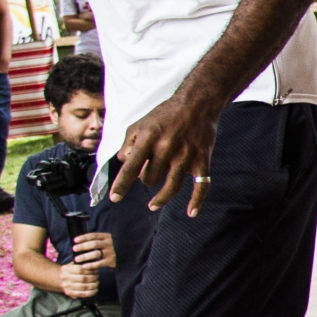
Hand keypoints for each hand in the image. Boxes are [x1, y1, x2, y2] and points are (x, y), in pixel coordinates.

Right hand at [59, 260, 99, 298]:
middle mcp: (65, 277)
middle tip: (97, 277)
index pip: (81, 269)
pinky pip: (82, 294)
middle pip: (83, 278)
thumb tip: (93, 264)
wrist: (58, 279)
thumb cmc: (69, 271)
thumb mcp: (71, 264)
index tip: (96, 270)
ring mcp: (66, 286)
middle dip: (93, 278)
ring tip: (97, 283)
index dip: (90, 270)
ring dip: (93, 285)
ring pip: (84, 286)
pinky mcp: (69, 293)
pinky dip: (91, 292)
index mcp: (66, 269)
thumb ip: (80, 264)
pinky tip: (95, 290)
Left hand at [72, 230, 114, 269]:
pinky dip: (90, 265)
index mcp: (107, 237)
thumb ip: (96, 240)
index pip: (93, 235)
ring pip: (95, 254)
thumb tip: (79, 242)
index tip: (74, 240)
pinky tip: (83, 266)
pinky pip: (99, 263)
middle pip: (94, 244)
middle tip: (74, 249)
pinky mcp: (111, 261)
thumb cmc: (110, 248)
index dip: (83, 237)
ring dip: (84, 256)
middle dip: (82, 246)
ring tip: (76, 259)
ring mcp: (111, 252)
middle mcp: (109, 244)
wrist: (125, 256)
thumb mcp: (105, 241)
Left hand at [109, 93, 219, 214]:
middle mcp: (167, 149)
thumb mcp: (140, 123)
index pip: (131, 167)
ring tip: (153, 204)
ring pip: (170, 187)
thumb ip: (128, 143)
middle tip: (148, 171)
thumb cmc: (166, 114)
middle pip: (150, 179)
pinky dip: (196, 201)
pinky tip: (191, 212)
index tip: (115, 198)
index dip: (121, 185)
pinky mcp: (202, 161)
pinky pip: (201, 186)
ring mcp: (186, 156)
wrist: (198, 104)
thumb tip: (124, 162)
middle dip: (145, 179)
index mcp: (149, 139)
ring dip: (160, 199)